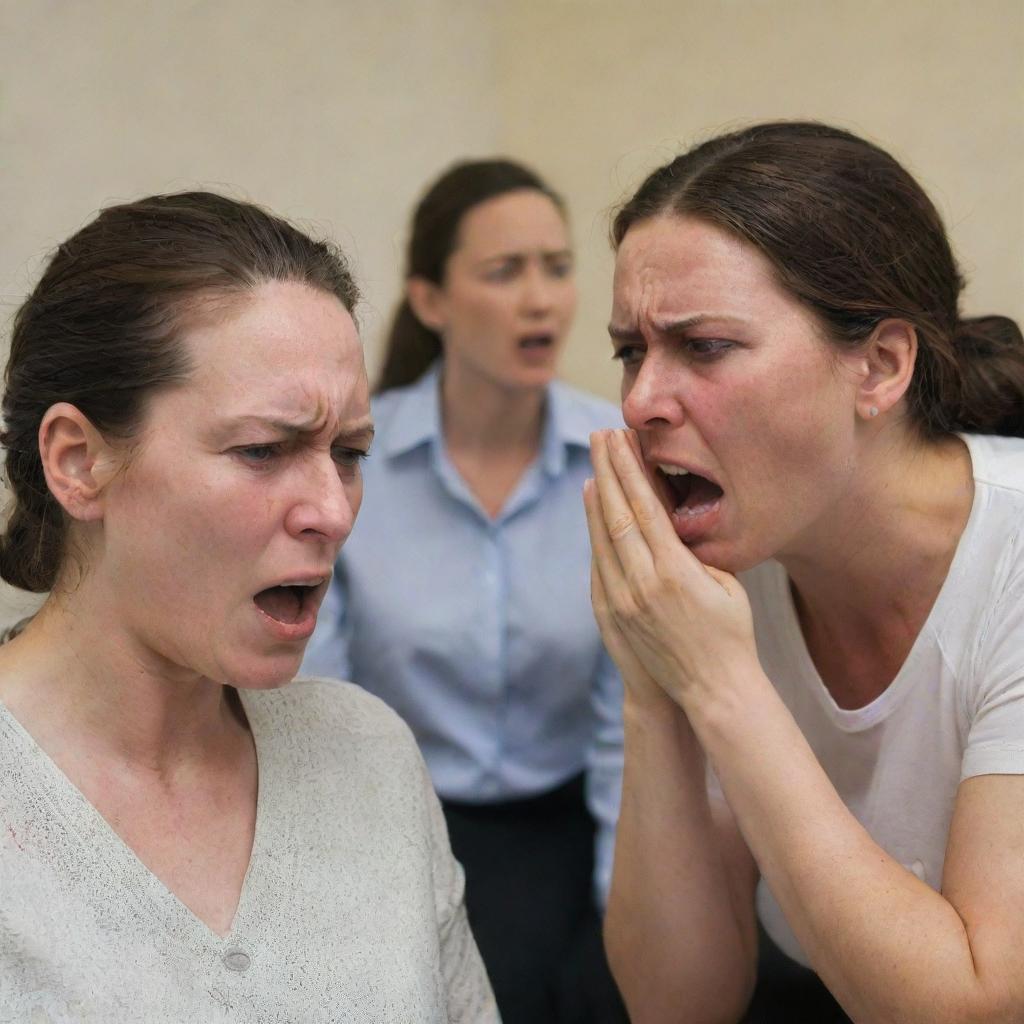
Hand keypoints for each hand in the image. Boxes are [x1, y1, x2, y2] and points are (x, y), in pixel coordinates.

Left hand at [583, 429, 759, 710]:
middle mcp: (643, 583)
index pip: (644, 507)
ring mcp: (623, 600)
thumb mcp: (727, 582)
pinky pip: (599, 561)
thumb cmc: (731, 632)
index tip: (621, 440)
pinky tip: (593, 507)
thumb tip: (670, 516)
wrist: (712, 689)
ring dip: (596, 496)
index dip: (630, 470)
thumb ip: (695, 550)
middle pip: (616, 514)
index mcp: (675, 571)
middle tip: (600, 436)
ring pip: (601, 536)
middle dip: (608, 470)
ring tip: (593, 462)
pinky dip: (594, 529)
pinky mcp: (613, 613)